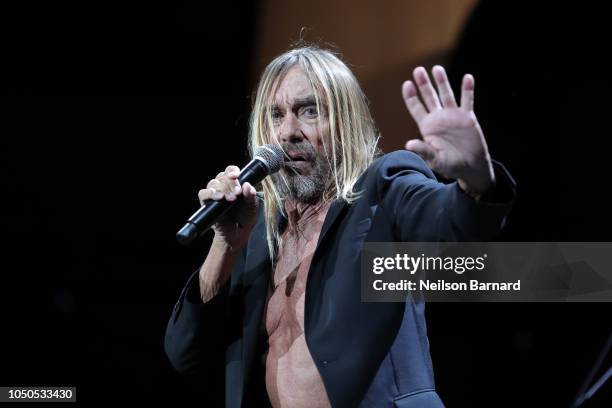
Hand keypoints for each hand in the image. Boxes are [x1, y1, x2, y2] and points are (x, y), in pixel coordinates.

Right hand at [197, 165, 258, 248]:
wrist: (237, 234)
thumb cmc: (245, 218)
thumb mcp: (252, 207)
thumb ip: (251, 196)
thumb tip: (247, 185)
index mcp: (234, 184)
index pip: (230, 171)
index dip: (232, 171)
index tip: (237, 176)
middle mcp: (223, 187)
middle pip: (222, 177)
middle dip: (230, 183)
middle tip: (237, 193)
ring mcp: (214, 194)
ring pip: (213, 183)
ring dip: (222, 189)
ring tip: (231, 199)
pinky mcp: (206, 204)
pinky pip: (203, 194)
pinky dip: (209, 193)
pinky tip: (217, 197)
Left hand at [402, 66, 494, 195]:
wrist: (470, 167)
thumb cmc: (450, 165)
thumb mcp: (435, 160)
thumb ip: (423, 151)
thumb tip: (408, 144)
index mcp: (427, 127)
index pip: (416, 108)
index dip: (411, 97)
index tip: (407, 84)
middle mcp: (438, 118)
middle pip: (429, 97)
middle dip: (423, 84)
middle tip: (418, 70)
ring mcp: (453, 116)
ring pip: (446, 94)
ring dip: (442, 82)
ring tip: (437, 68)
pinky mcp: (467, 117)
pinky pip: (467, 100)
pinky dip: (467, 89)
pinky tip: (468, 78)